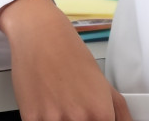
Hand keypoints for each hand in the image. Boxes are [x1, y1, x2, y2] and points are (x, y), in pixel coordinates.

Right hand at [0, 0, 131, 120]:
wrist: (42, 36)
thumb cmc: (71, 54)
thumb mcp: (102, 82)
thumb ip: (118, 110)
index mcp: (100, 112)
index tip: (96, 116)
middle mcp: (78, 119)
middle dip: (81, 120)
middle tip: (75, 104)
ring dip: (61, 118)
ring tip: (61, 102)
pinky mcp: (31, 119)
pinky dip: (45, 118)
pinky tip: (48, 105)